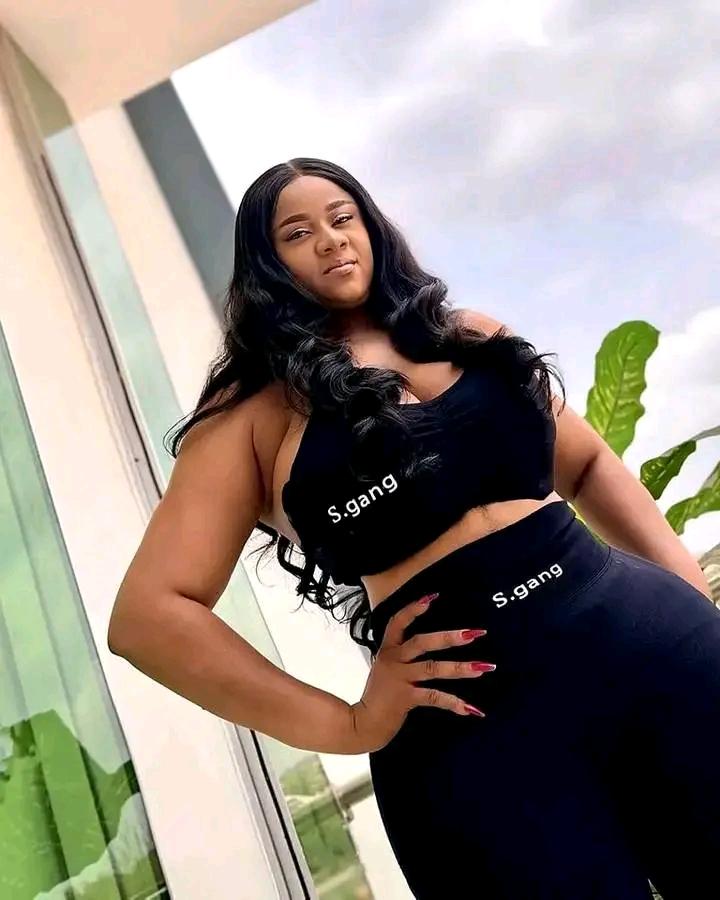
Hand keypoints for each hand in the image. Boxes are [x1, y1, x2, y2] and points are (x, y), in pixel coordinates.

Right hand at [349, 593, 493, 752]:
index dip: (414, 609)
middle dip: (450, 637)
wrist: (363, 723)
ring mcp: (400, 679)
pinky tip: (472, 709)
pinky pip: (434, 697)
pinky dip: (454, 703)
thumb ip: (402, 656)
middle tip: (475, 633)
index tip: (433, 596)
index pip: (397, 622)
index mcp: (388, 650)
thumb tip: (428, 645)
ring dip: (461, 668)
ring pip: (433, 669)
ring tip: (484, 667)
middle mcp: (393, 660)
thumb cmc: (379, 695)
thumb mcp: (386, 668)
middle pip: (422, 642)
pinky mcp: (406, 699)